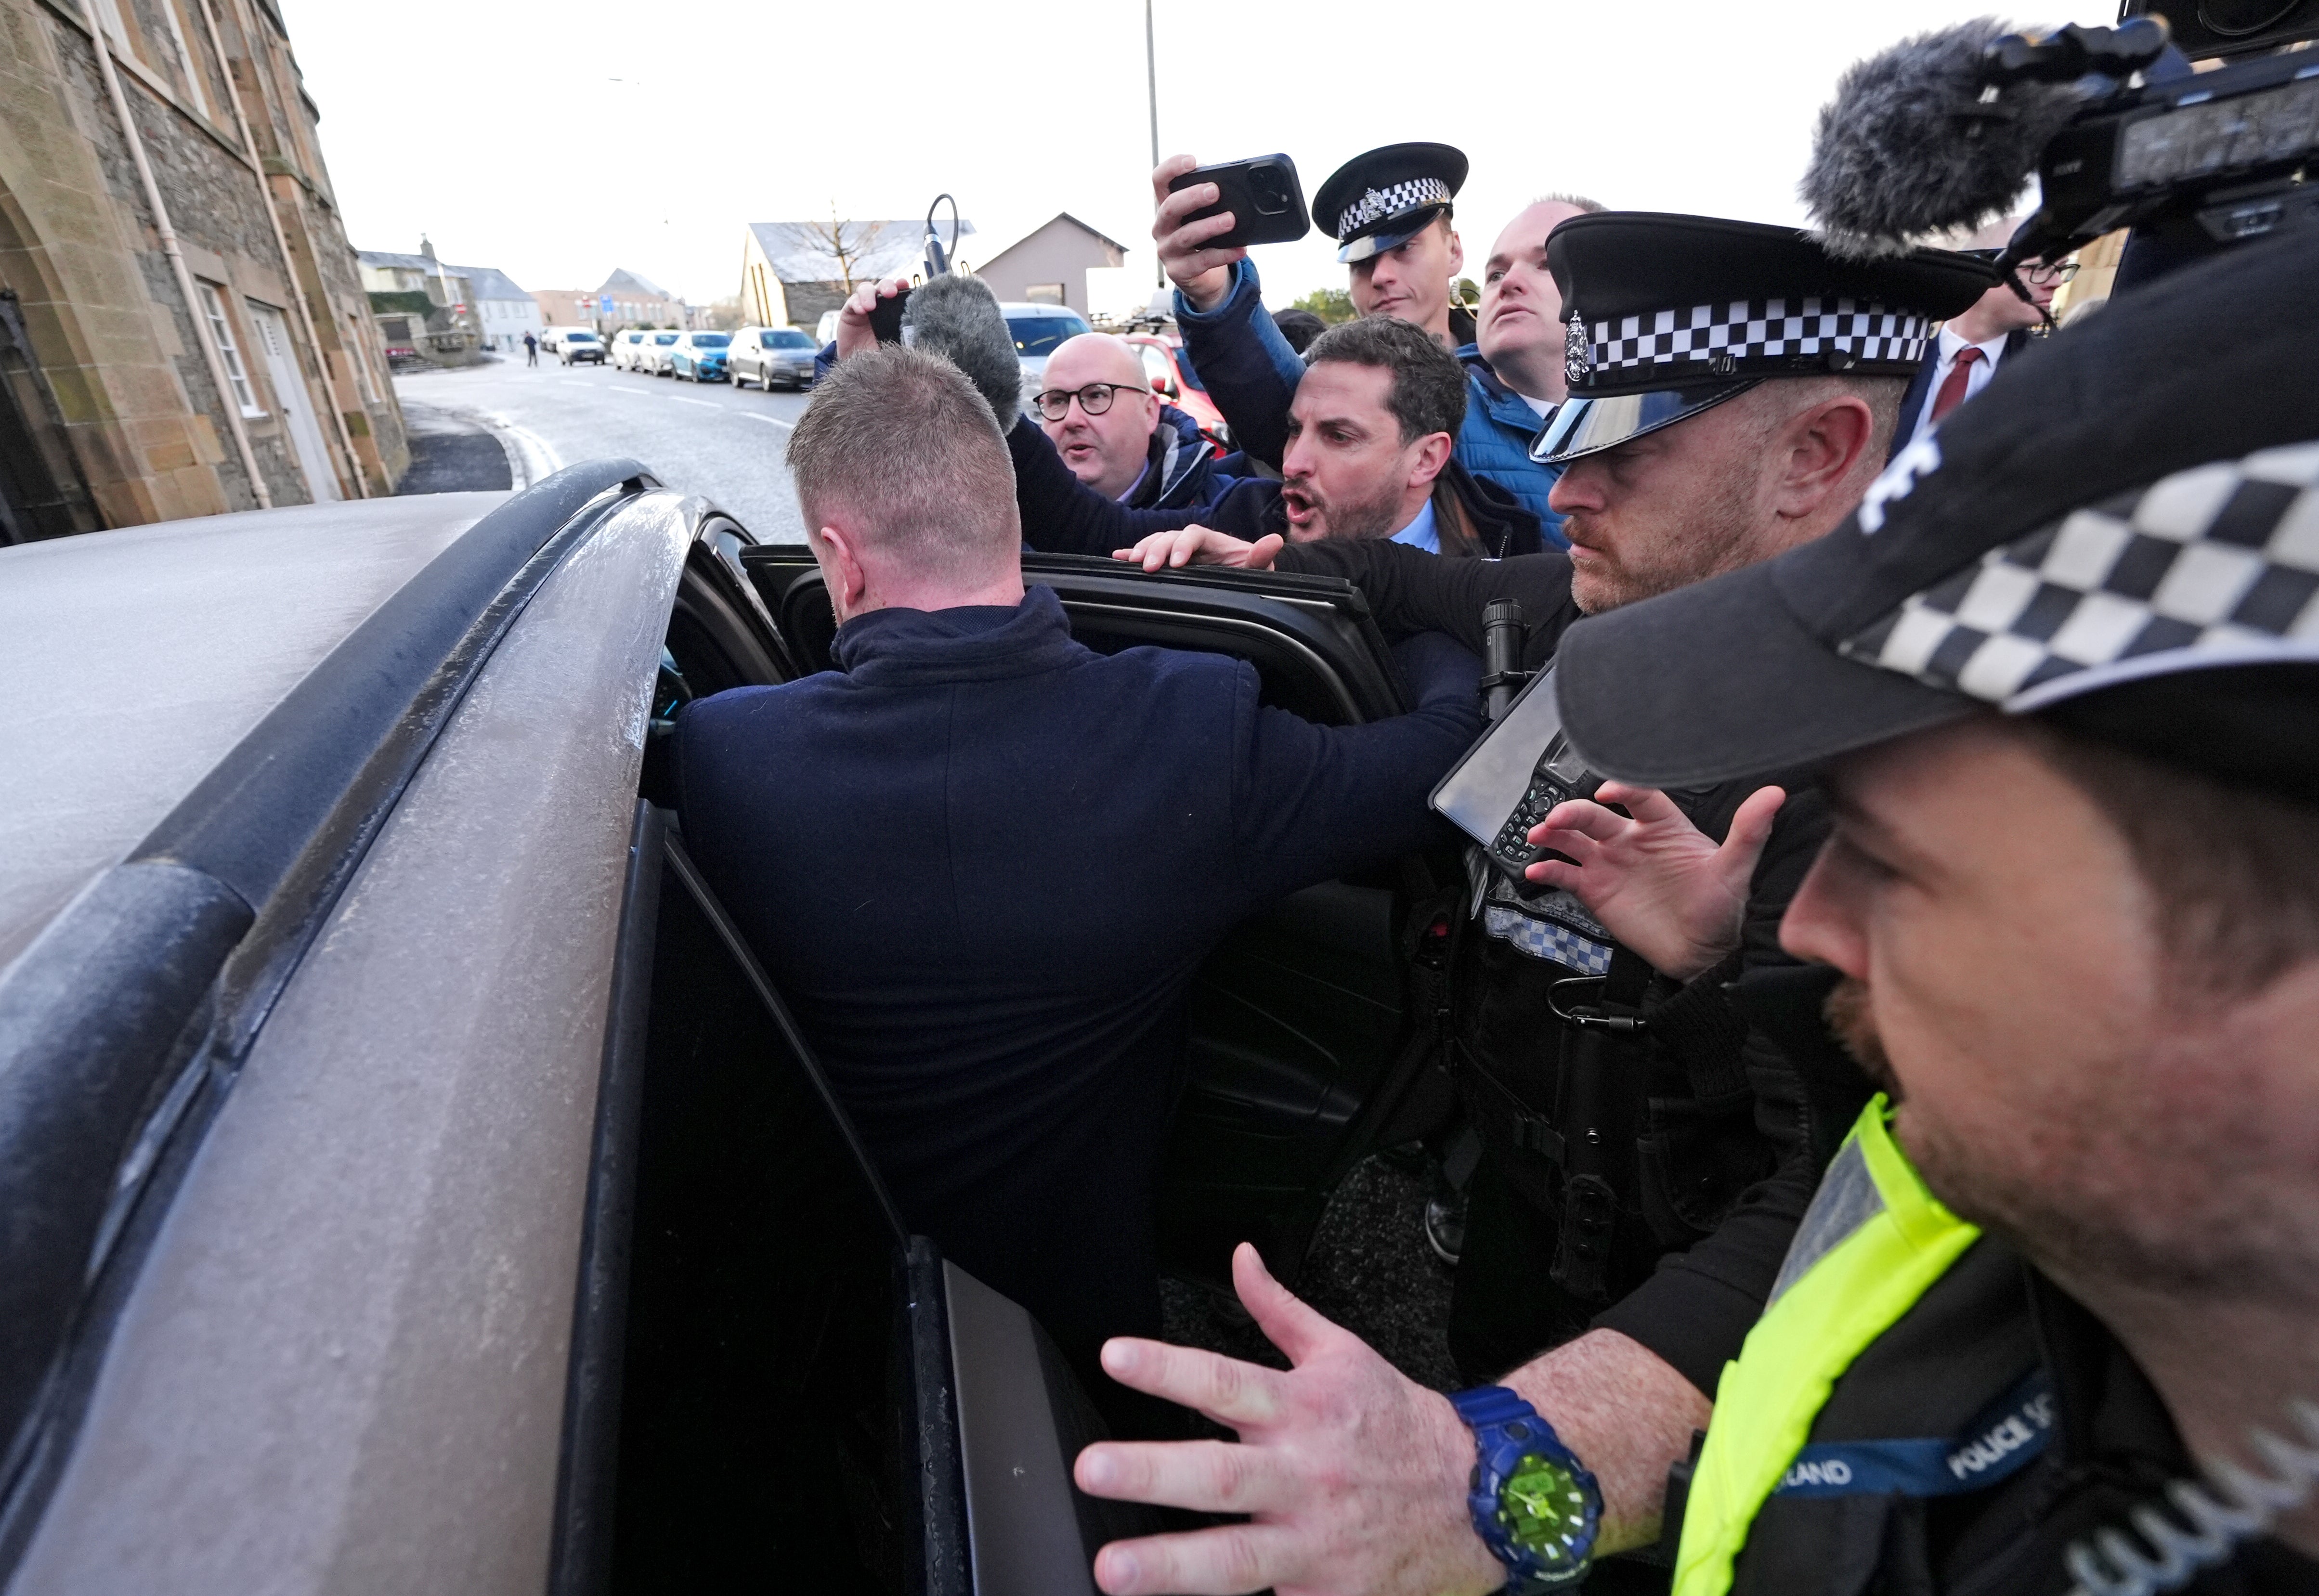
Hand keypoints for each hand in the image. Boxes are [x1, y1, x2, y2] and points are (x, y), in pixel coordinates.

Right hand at [833, 275, 908, 359]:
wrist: (859, 367)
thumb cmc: (881, 355)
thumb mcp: (896, 346)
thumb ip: (905, 336)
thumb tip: (921, 331)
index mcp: (895, 310)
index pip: (900, 292)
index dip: (903, 286)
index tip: (906, 285)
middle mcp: (880, 304)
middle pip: (884, 286)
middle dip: (888, 286)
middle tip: (891, 293)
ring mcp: (865, 306)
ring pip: (866, 289)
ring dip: (869, 294)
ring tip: (870, 307)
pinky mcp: (850, 311)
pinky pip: (852, 301)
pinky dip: (856, 303)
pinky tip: (861, 310)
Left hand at [1075, 1244, 1501, 1595]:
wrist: (1478, 1497)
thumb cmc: (1399, 1424)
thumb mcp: (1343, 1353)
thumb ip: (1278, 1309)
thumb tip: (1240, 1258)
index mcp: (1303, 1409)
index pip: (1225, 1380)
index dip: (1167, 1367)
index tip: (1114, 1355)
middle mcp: (1304, 1474)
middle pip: (1220, 1474)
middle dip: (1151, 1473)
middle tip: (1091, 1469)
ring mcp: (1314, 1541)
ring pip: (1236, 1558)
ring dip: (1169, 1566)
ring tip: (1113, 1569)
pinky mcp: (1327, 1594)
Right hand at [1114, 527, 1282, 571]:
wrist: (1244, 574)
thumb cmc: (1250, 570)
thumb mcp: (1259, 566)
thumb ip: (1262, 555)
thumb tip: (1274, 540)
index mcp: (1212, 539)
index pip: (1194, 534)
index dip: (1183, 545)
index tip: (1178, 563)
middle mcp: (1193, 541)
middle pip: (1170, 536)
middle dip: (1156, 549)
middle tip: (1147, 567)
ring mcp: (1179, 549)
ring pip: (1157, 542)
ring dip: (1142, 549)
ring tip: (1129, 561)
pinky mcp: (1169, 560)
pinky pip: (1149, 553)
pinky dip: (1132, 553)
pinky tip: (1117, 557)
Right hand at [1152, 154, 1242, 313]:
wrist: (1201, 276)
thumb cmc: (1203, 237)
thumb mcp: (1203, 215)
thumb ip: (1210, 199)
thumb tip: (1234, 183)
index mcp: (1166, 205)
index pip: (1159, 180)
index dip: (1171, 168)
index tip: (1192, 161)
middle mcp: (1162, 226)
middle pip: (1170, 207)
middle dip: (1192, 197)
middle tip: (1215, 191)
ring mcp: (1167, 250)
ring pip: (1185, 235)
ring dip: (1209, 226)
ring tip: (1230, 220)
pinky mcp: (1178, 271)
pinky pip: (1201, 262)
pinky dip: (1223, 255)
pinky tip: (1239, 249)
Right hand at [1525, 782, 1785, 981]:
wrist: (1703, 955)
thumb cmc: (1722, 910)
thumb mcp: (1737, 869)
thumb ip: (1750, 830)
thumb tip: (1774, 794)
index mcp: (1664, 827)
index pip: (1639, 797)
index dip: (1622, 788)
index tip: (1609, 791)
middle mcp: (1632, 840)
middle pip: (1595, 815)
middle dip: (1573, 812)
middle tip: (1557, 818)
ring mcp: (1611, 864)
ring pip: (1574, 840)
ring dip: (1553, 834)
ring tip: (1538, 836)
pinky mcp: (1596, 891)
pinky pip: (1565, 875)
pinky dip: (1548, 870)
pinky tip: (1536, 870)